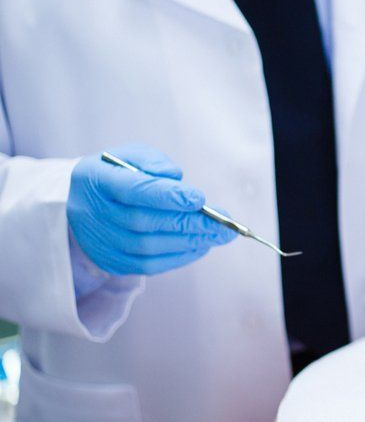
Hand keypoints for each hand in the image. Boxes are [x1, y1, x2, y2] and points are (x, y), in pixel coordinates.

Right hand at [67, 142, 236, 275]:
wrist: (82, 205)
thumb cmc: (116, 174)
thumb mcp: (128, 155)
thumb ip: (151, 161)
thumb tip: (176, 177)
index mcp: (96, 180)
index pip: (133, 189)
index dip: (167, 196)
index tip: (200, 199)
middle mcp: (94, 213)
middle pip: (144, 222)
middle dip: (189, 222)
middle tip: (224, 223)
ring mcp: (101, 241)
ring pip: (149, 247)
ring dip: (189, 241)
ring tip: (220, 235)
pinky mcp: (113, 261)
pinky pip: (149, 265)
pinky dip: (179, 257)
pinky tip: (202, 246)